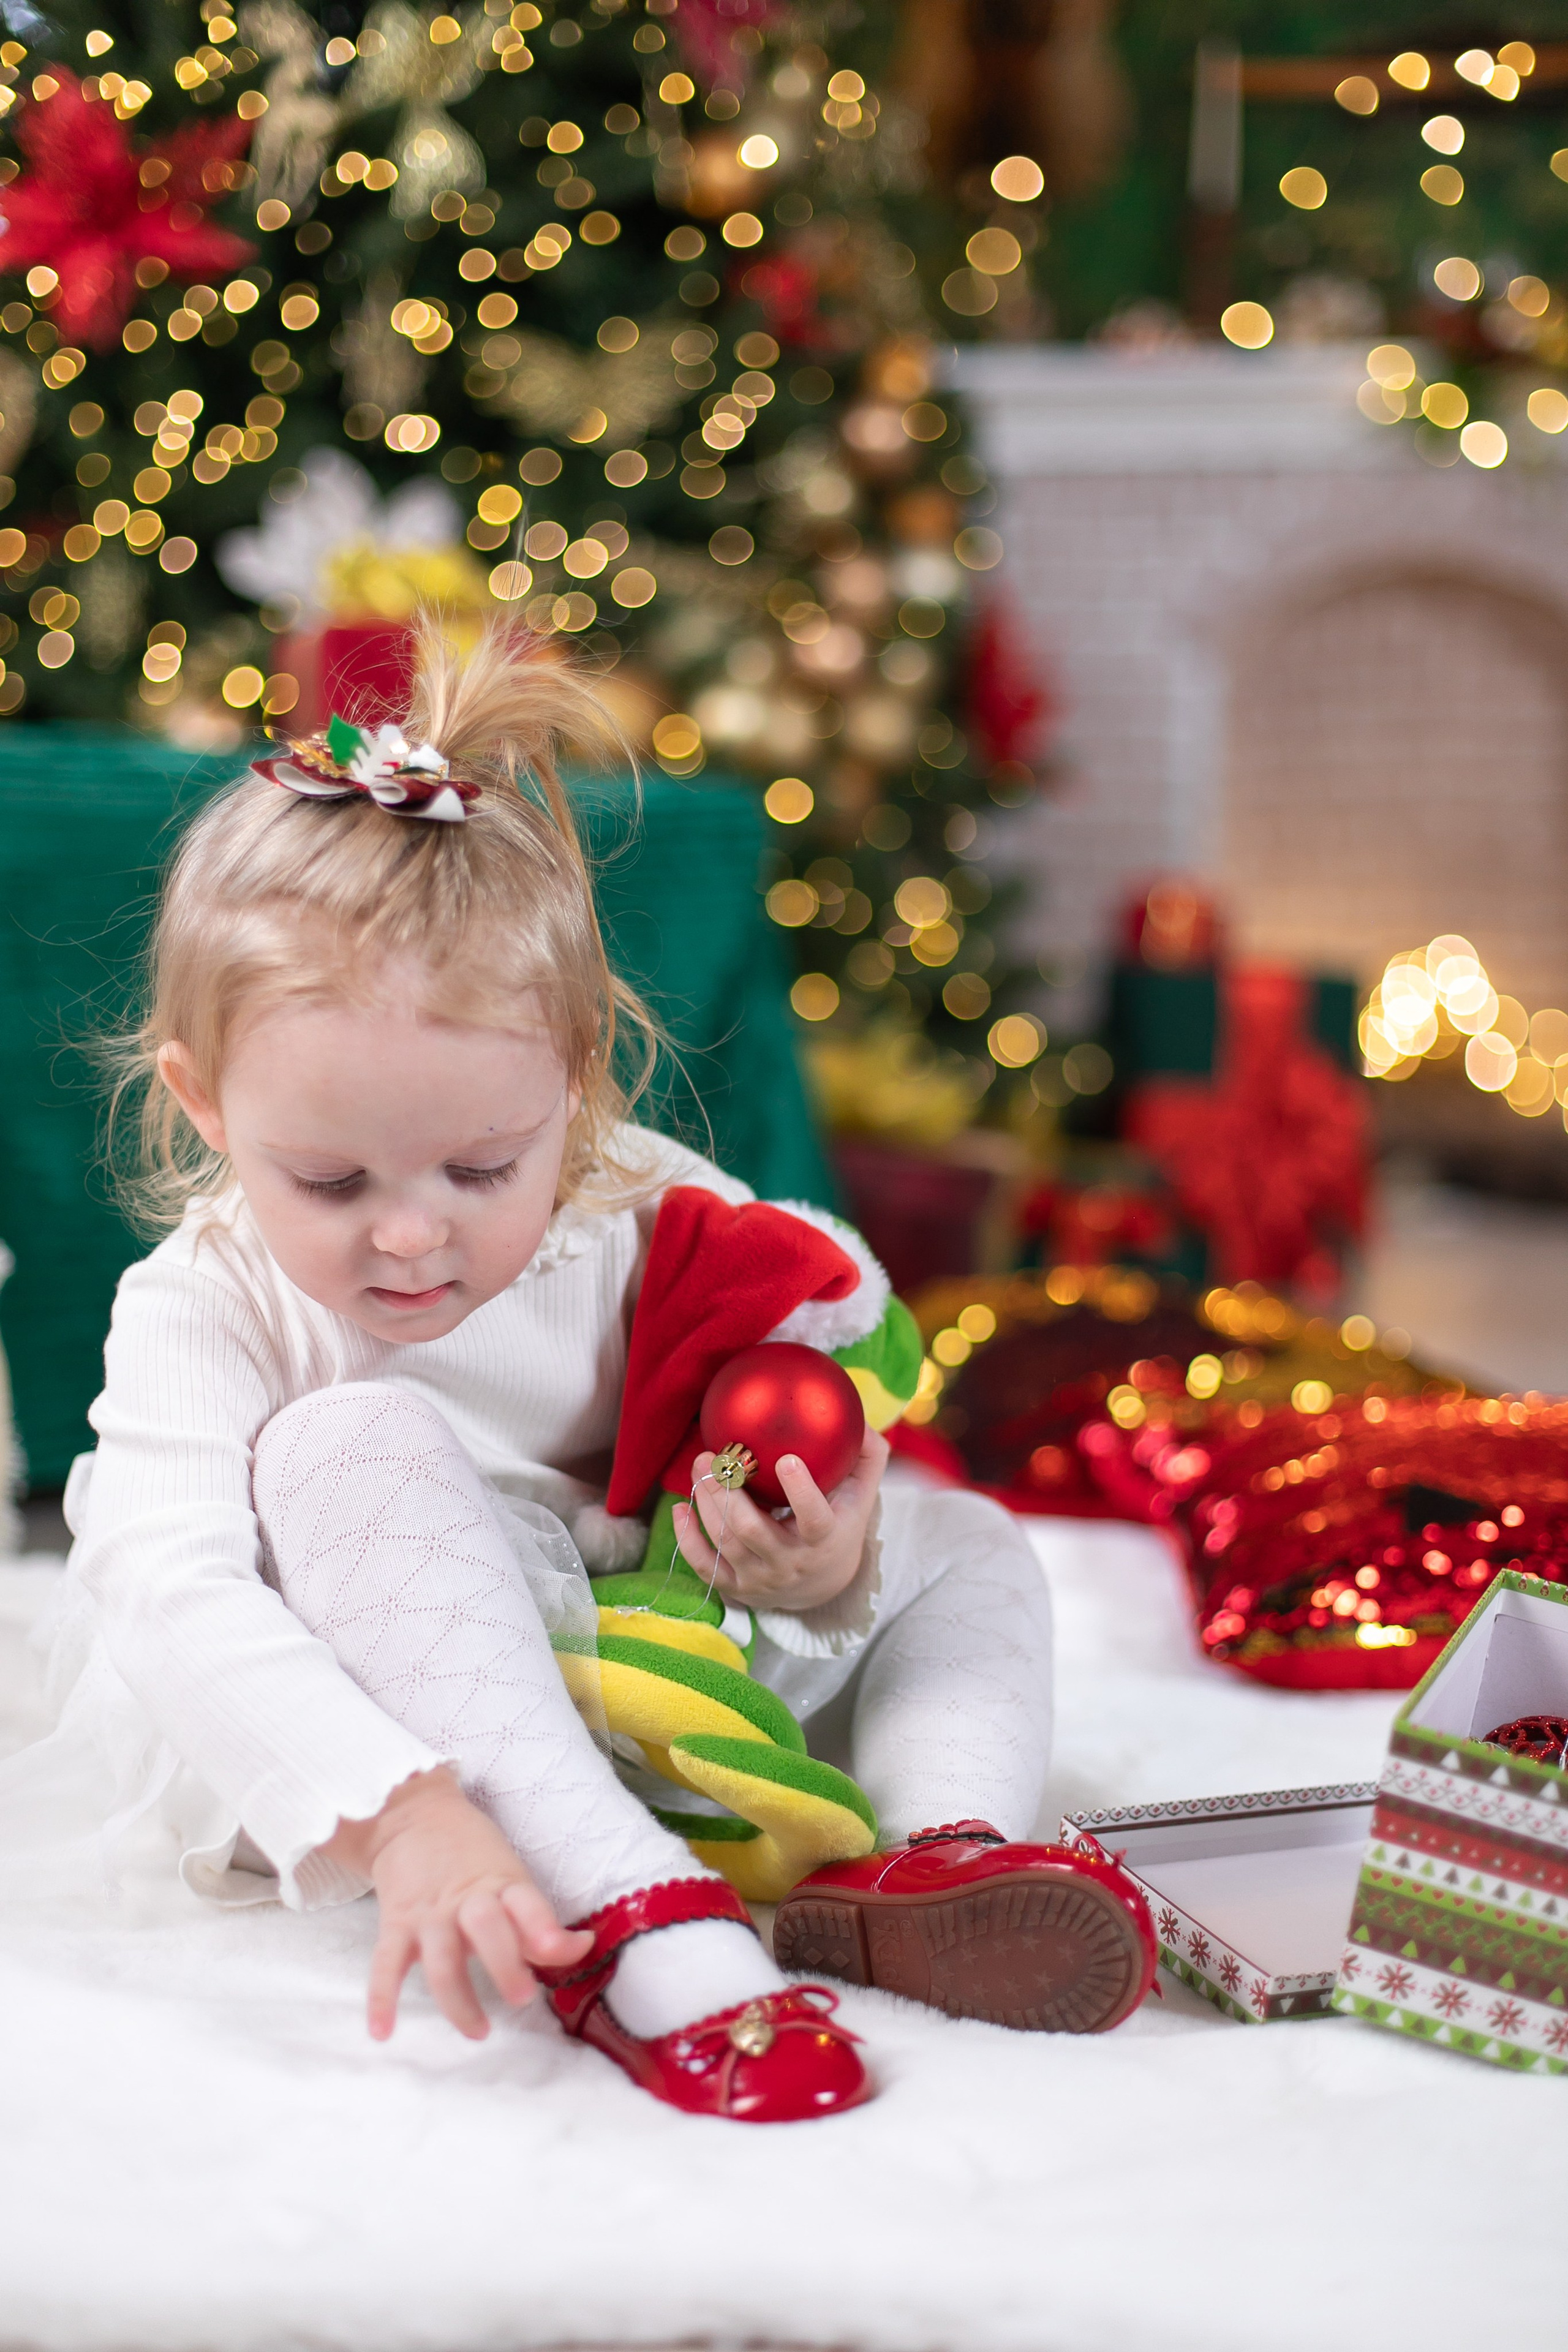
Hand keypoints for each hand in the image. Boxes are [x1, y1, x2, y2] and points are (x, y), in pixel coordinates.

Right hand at [322, 1767, 592, 2040]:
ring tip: (478, 2031)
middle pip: (486, 1929)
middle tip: (521, 1998)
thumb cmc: (474, 1855)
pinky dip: (381, 1999)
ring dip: (458, 1999)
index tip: (566, 1948)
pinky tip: (383, 2032)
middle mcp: (466, 1898)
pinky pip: (386, 1964)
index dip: (546, 1928)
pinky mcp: (395, 1924)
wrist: (413, 1815)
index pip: (527, 1904)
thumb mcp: (511, 1877)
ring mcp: (428, 1913)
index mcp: (502, 1882)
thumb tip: (583, 1948)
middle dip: (504, 1964)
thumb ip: (538, 1921)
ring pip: (441, 1959)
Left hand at [673, 1424, 887, 1613]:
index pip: (814, 1519)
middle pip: (750, 1529)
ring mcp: (760, 1579)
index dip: (801, 1492)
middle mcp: (789, 1563)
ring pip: (725, 1542)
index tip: (786, 1459)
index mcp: (824, 1539)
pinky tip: (680, 1508)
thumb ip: (866, 1457)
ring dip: (706, 1502)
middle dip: (726, 1491)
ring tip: (700, 1466)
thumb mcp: (861, 1496)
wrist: (822, 1588)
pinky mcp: (736, 1588)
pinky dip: (687, 1538)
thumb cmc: (840, 1527)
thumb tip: (858, 1418)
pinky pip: (705, 1566)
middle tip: (712, 1455)